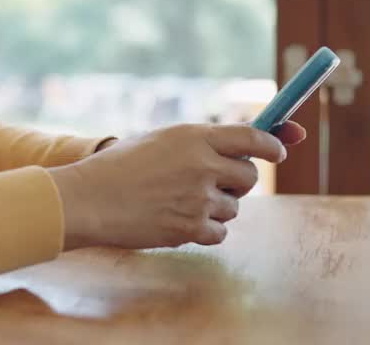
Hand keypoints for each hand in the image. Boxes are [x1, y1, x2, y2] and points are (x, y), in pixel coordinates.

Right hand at [48, 122, 305, 250]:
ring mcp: (198, 199)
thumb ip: (201, 143)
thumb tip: (248, 146)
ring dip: (216, 206)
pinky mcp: (191, 228)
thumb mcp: (160, 140)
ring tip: (180, 201)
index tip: (280, 151)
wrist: (89, 199)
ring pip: (233, 207)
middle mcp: (202, 165)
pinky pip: (219, 232)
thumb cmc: (119, 167)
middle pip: (248, 176)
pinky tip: (177, 220)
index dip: (273, 143)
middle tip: (215, 183)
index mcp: (193, 136)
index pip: (252, 136)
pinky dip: (205, 229)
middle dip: (238, 181)